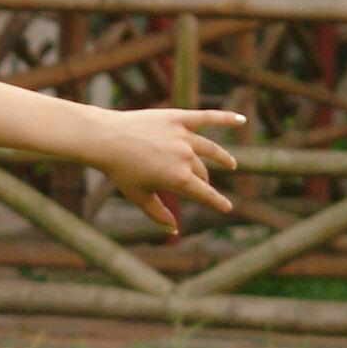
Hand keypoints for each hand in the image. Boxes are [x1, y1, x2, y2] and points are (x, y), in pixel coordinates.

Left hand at [98, 105, 245, 233]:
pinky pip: (207, 117)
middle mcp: (185, 157)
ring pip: (210, 149)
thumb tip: (173, 230)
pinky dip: (225, 118)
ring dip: (222, 157)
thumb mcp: (139, 196)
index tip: (228, 208)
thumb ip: (158, 214)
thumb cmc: (120, 170)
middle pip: (202, 172)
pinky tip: (241, 120)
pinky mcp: (178, 118)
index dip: (218, 202)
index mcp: (178, 179)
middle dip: (203, 180)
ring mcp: (183, 136)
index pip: (205, 194)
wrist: (105, 139)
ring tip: (231, 163)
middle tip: (202, 184)